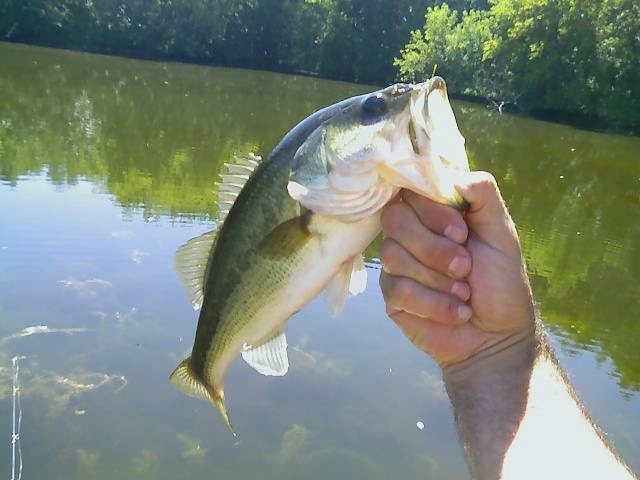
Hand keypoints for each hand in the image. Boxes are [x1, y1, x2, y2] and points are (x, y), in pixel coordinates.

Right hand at [379, 171, 534, 365]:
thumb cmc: (501, 282)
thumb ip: (483, 195)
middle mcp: (410, 234)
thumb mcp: (501, 233)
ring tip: (465, 294)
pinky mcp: (393, 296)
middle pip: (394, 219)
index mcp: (434, 214)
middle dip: (434, 247)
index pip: (411, 192)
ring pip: (394, 255)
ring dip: (438, 279)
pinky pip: (399, 290)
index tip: (462, 233)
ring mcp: (398, 265)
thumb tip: (453, 176)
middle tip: (466, 266)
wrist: (498, 336)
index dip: (433, 212)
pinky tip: (456, 312)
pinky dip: (435, 304)